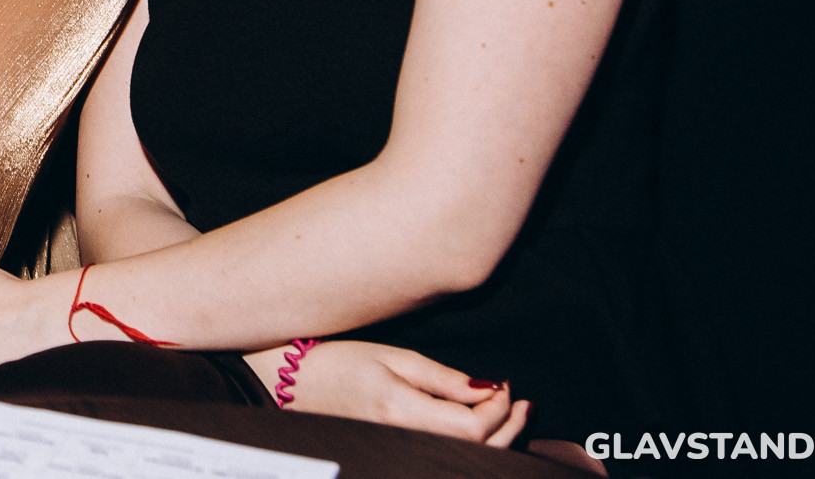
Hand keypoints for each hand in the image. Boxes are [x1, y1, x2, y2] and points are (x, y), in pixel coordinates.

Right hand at [259, 339, 528, 445]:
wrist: (292, 384)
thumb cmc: (338, 363)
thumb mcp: (393, 357)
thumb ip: (443, 378)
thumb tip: (487, 389)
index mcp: (402, 412)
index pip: (473, 426)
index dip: (499, 408)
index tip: (506, 384)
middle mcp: (404, 442)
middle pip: (475, 450)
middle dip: (508, 427)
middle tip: (522, 403)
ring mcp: (400, 453)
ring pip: (462, 457)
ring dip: (494, 439)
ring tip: (509, 414)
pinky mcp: (397, 454)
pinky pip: (443, 455)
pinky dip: (469, 444)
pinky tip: (477, 427)